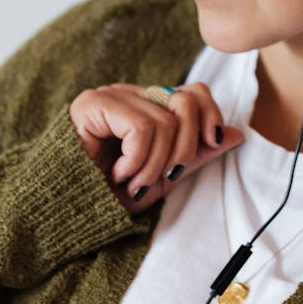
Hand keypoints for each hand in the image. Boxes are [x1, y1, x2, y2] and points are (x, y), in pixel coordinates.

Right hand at [69, 81, 243, 212]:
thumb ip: (197, 154)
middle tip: (163, 176)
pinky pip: (141, 127)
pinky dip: (138, 159)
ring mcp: (111, 95)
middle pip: (186, 102)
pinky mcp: (93, 104)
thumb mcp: (163, 175)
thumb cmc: (109, 195)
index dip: (210, 116)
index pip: (194, 92)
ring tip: (134, 180)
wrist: (65, 211)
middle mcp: (131, 94)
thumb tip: (237, 134)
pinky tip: (120, 173)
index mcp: (148, 105)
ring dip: (155, 163)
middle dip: (185, 148)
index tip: (210, 145)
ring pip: (166, 120)